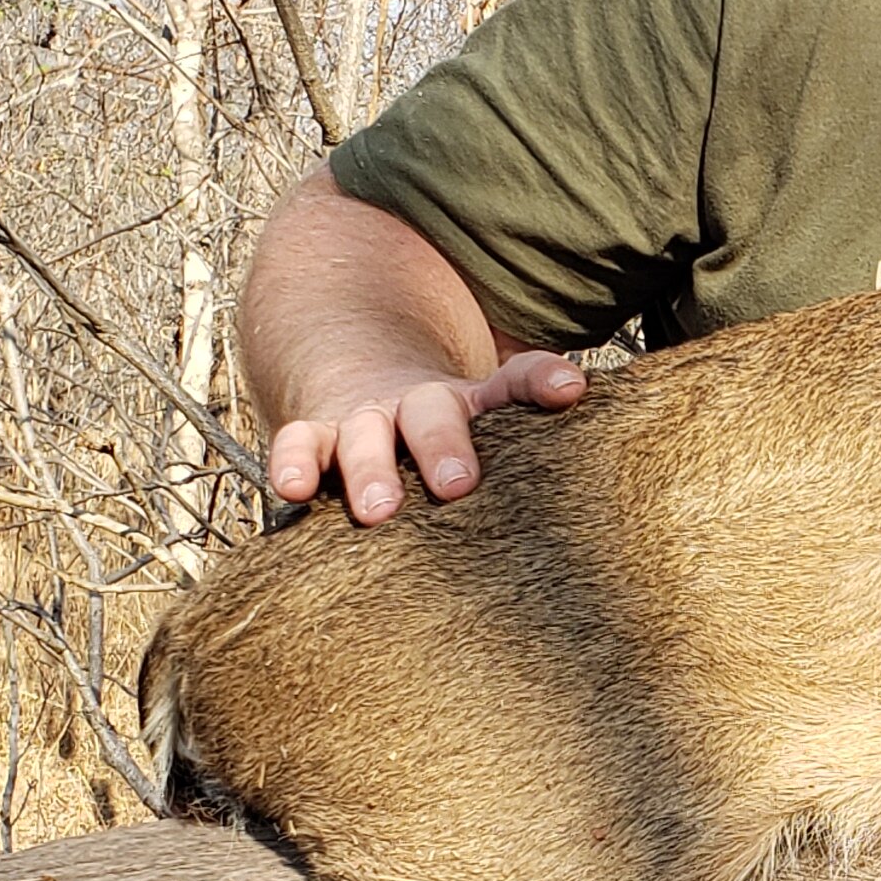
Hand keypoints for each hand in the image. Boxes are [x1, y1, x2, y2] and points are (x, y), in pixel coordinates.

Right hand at [266, 350, 585, 523]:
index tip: (569, 389)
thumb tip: (589, 418)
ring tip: (380, 509)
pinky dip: (291, 464)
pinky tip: (292, 490)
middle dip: (443, 447)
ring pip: (363, 437)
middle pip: (431, 414)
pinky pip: (296, 446)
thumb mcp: (488, 418)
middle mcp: (415, 403)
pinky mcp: (314, 438)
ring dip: (370, 469)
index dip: (539, 380)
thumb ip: (533, 422)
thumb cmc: (444, 426)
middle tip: (459, 485)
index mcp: (470, 401)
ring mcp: (362, 419)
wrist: (358, 371)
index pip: (510, 381)